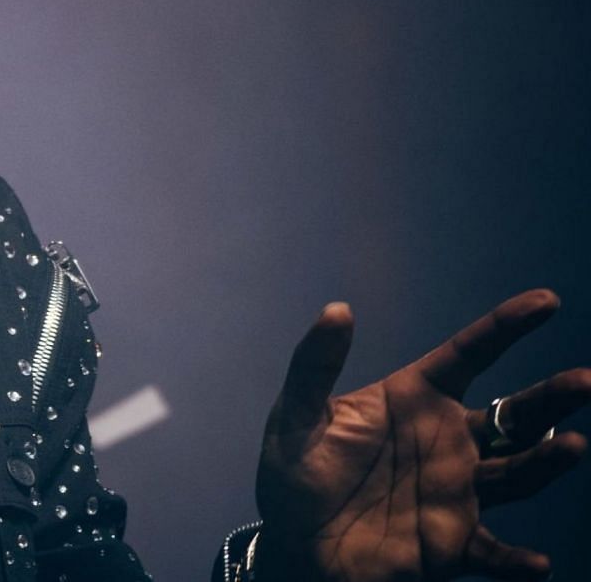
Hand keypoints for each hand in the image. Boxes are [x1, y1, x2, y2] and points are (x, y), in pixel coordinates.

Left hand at [255, 290, 588, 580]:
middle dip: (550, 398)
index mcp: (414, 399)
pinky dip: (519, 562)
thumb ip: (315, 365)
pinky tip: (537, 563)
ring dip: (546, 461)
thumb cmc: (295, 474)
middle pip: (512, 414)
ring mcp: (458, 492)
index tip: (547, 301)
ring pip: (518, 473)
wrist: (295, 544)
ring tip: (571, 445)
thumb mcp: (296, 416)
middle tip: (584, 381)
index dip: (506, 326)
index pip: (469, 354)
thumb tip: (338, 309)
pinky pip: (496, 555)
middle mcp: (447, 441)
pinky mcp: (454, 544)